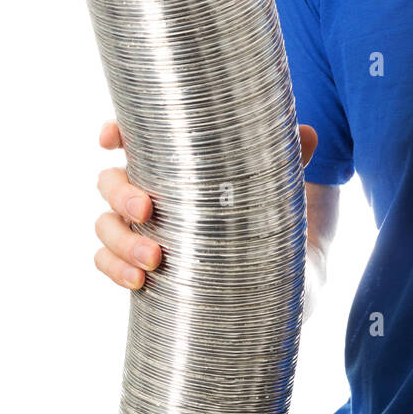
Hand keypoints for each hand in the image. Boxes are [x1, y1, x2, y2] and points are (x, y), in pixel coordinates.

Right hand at [93, 120, 318, 287]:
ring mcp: (143, 231)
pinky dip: (115, 270)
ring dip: (121, 240)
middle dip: (120, 193)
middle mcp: (153, 192)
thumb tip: (307, 133)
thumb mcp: (281, 188)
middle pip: (109, 181)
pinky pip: (107, 264)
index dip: (115, 133)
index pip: (135, 140)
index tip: (110, 139)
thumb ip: (289, 160)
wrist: (287, 276)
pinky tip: (140, 280)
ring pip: (105, 226)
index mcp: (177, 165)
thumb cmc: (273, 218)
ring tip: (155, 259)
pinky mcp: (144, 268)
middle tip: (148, 210)